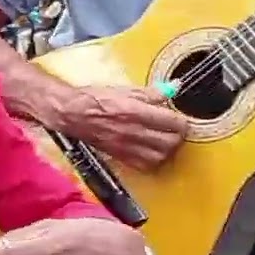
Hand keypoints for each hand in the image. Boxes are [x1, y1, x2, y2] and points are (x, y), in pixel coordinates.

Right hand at [54, 85, 187, 169]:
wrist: (72, 113)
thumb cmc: (95, 100)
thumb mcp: (126, 90)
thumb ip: (152, 92)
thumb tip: (172, 89)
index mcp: (136, 111)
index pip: (174, 122)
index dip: (181, 120)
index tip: (178, 118)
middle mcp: (133, 131)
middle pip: (171, 142)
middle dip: (177, 136)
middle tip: (174, 129)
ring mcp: (127, 146)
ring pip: (161, 157)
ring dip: (167, 150)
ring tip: (164, 141)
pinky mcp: (120, 156)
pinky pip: (145, 166)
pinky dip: (153, 161)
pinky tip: (151, 152)